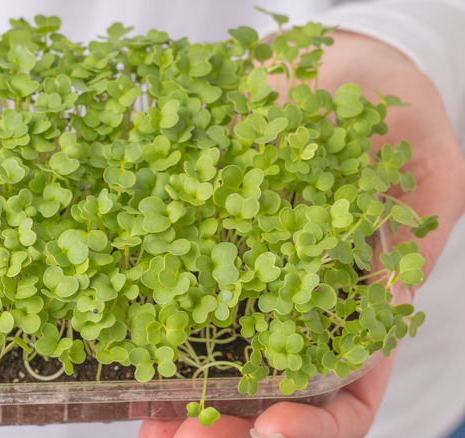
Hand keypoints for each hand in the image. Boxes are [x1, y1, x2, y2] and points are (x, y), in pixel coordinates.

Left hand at [138, 30, 464, 437]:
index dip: (315, 425)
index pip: (346, 396)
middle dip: (229, 431)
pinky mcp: (196, 245)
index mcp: (357, 311)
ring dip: (179, 403)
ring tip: (147, 425)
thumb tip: (391, 303)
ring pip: (211, 365)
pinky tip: (119, 361)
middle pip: (268, 398)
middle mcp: (293, 310)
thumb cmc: (392, 115)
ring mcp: (241, 282)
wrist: (328, 69)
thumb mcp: (427, 171)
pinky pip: (169, 298)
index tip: (273, 427)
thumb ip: (413, 237)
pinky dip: (146, 337)